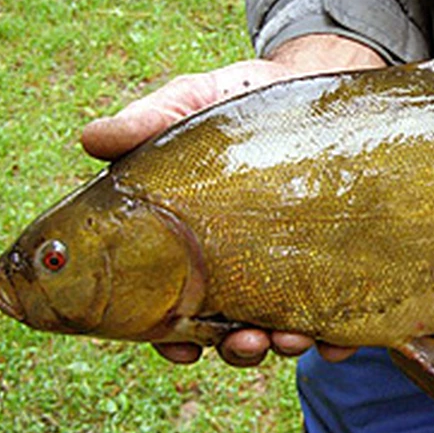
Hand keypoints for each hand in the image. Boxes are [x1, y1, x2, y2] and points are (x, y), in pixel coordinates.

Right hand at [82, 34, 385, 365]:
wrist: (306, 85)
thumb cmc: (234, 102)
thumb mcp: (190, 103)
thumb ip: (147, 123)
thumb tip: (92, 139)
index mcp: (189, 249)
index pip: (170, 311)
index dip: (170, 339)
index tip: (180, 346)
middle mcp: (237, 269)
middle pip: (229, 331)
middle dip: (238, 347)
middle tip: (248, 342)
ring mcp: (286, 269)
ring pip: (281, 329)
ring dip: (285, 346)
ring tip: (294, 339)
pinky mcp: (332, 261)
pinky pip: (335, 312)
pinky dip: (337, 336)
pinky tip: (341, 339)